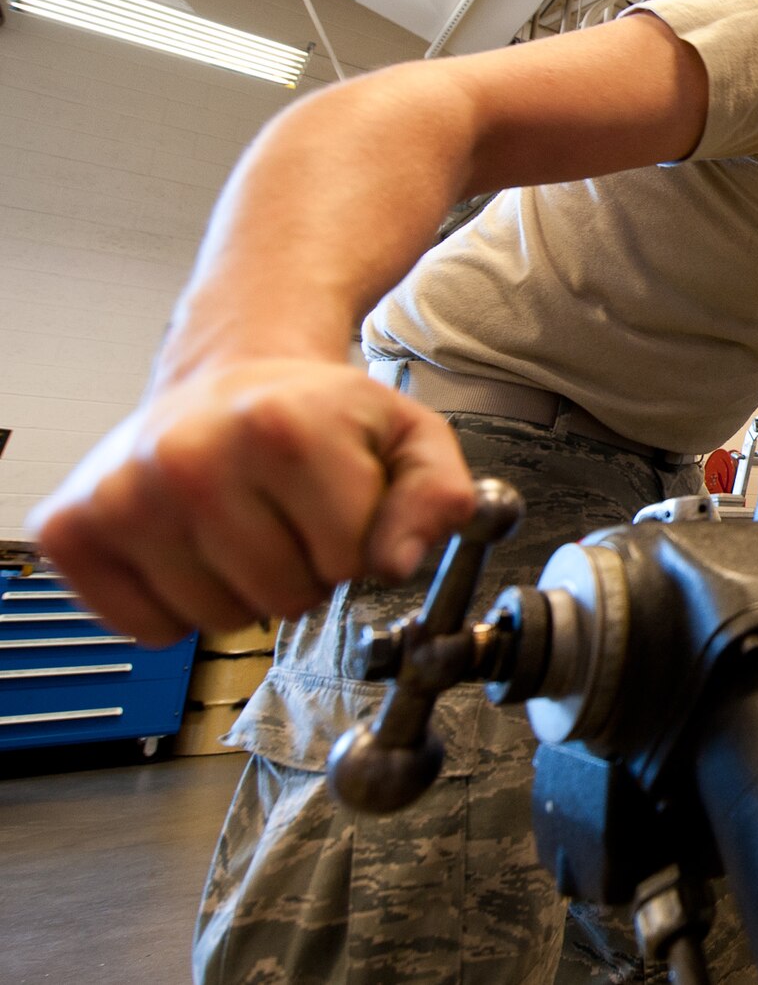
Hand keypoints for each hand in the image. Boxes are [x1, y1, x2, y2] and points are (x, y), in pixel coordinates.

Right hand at [27, 359, 475, 645]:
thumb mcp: (408, 436)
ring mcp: (123, 494)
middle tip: (289, 516)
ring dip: (245, 591)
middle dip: (305, 570)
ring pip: (220, 621)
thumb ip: (436, 496)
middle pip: (284, 598)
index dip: (358, 543)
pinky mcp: (74, 529)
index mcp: (281, 427)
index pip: (350, 561)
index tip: (341, 502)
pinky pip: (150, 630)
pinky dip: (180, 606)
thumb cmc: (319, 414)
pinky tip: (192, 546)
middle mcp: (190, 457)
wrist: (230, 375)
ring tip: (244, 526)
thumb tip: (400, 561)